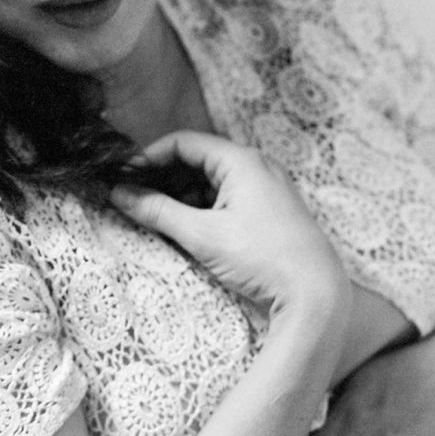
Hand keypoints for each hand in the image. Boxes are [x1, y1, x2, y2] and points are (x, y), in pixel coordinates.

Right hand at [109, 131, 346, 313]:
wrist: (315, 292)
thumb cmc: (262, 258)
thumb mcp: (202, 235)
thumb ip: (158, 211)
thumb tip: (120, 195)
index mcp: (242, 160)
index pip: (184, 143)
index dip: (149, 157)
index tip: (124, 178)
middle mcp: (258, 166)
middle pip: (198, 160)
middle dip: (163, 178)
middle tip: (133, 200)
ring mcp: (267, 188)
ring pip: (213, 182)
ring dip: (182, 196)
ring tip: (153, 217)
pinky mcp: (271, 211)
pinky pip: (229, 198)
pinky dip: (204, 209)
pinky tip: (185, 228)